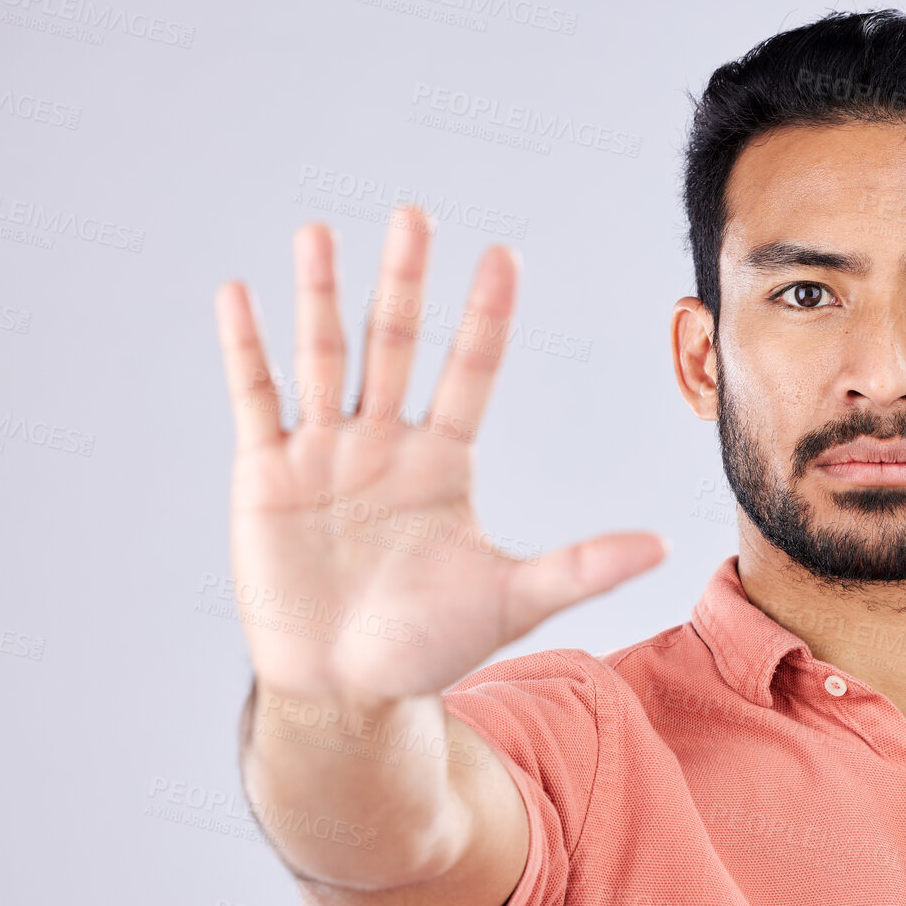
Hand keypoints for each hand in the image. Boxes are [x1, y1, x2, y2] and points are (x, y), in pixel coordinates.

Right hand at [213, 205, 666, 702]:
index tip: (502, 255)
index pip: (469, 371)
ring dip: (320, 296)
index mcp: (442, 461)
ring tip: (318, 232)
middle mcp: (384, 444)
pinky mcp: (266, 476)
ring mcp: (324, 455)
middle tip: (414, 214)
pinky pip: (256, 399)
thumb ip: (582, 567)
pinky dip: (247, 348)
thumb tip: (665, 546)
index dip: (484, 316)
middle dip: (404, 282)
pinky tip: (240, 293)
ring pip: (323, 357)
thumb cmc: (429, 648)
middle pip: (394, 344)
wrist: (346, 691)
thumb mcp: (512, 601)